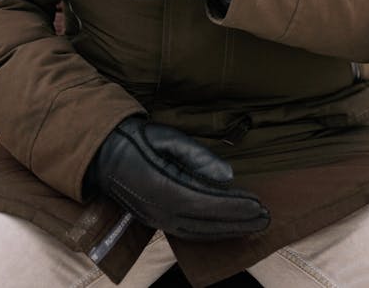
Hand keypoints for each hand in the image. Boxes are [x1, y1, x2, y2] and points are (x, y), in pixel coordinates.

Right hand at [86, 116, 268, 238]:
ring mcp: (157, 219)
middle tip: (266, 218)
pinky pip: (189, 233)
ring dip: (229, 230)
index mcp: (162, 186)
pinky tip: (228, 227)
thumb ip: (197, 156)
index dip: (234, 206)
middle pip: (206, 223)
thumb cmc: (135, 139)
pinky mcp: (157, 221)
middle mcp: (160, 210)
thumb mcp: (165, 136)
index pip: (206, 202)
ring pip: (199, 232)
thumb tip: (228, 176)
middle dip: (239, 222)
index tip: (258, 204)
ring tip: (254, 224)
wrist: (102, 154)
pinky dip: (212, 232)